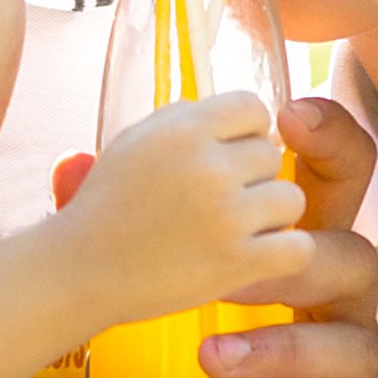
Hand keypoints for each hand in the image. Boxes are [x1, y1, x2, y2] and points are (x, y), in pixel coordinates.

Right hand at [62, 94, 313, 321]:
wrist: (79, 270)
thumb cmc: (105, 205)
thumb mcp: (134, 141)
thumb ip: (183, 118)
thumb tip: (232, 113)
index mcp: (184, 130)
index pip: (252, 108)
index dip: (245, 133)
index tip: (228, 157)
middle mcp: (208, 166)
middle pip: (272, 155)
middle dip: (253, 177)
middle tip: (222, 202)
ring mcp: (226, 216)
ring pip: (290, 200)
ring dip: (270, 216)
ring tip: (238, 230)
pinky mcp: (236, 263)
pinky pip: (298, 248)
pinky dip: (286, 254)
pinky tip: (259, 256)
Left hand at [142, 95, 377, 377]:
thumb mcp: (157, 316)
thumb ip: (127, 247)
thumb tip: (68, 163)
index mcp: (303, 275)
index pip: (334, 194)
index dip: (329, 145)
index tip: (287, 115)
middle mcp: (341, 327)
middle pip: (358, 267)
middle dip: (299, 260)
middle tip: (230, 271)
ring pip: (357, 360)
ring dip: (285, 354)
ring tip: (210, 358)